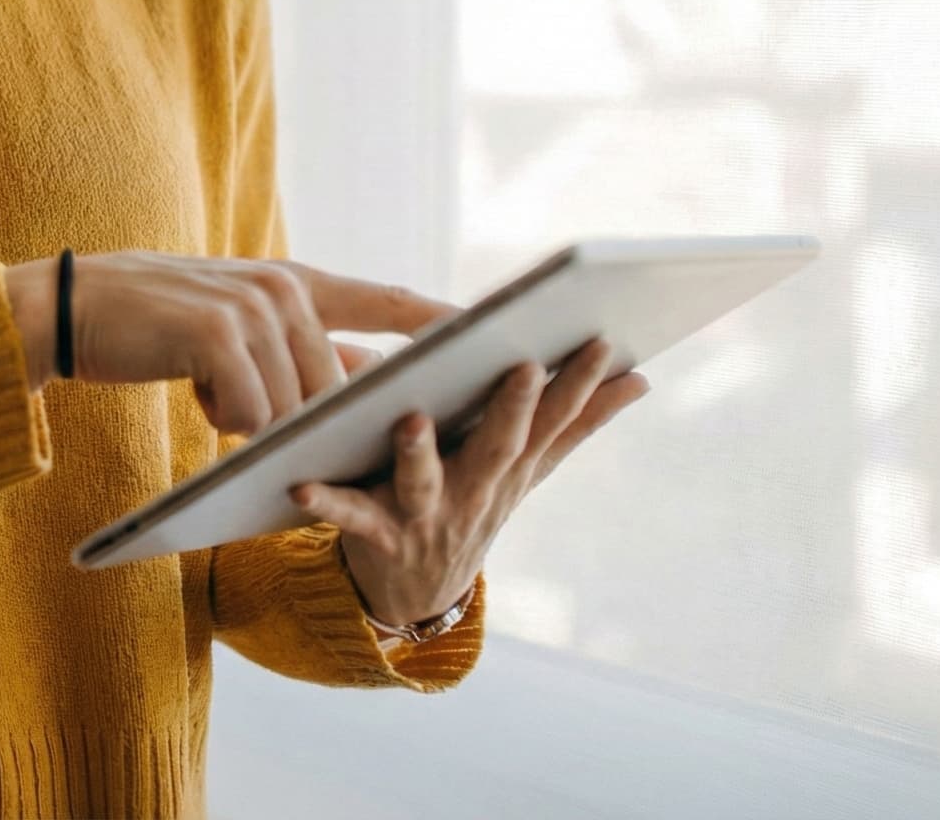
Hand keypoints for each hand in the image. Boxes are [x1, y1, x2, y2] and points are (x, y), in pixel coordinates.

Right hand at [1, 252, 456, 434]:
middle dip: (321, 426)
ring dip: (258, 425)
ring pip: (296, 407)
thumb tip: (355, 377)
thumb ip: (294, 347)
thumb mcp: (233, 330)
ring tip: (213, 396)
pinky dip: (226, 421)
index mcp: (293, 282)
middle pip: (339, 385)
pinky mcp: (216, 333)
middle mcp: (282, 287)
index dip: (441, 318)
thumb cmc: (152, 326)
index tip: (498, 331)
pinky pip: (252, 413)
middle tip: (272, 429)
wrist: (67, 309)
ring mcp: (251, 306)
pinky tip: (193, 392)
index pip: (385, 299)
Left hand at [290, 336, 649, 625]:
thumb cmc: (470, 504)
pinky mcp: (377, 535)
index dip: (579, 386)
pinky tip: (299, 485)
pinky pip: (349, 516)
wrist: (415, 595)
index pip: (553, 421)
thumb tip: (641, 380)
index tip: (602, 343)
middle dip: (514, 408)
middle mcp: (475, 491)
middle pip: (499, 447)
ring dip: (420, 452)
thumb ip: (576, 425)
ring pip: (425, 482)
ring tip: (410, 419)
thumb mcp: (526, 470)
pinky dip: (325, 501)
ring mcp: (427, 517)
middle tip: (523, 366)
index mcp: (509, 466)